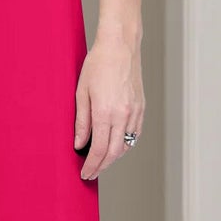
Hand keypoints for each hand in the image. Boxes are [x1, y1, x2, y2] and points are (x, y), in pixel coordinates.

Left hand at [74, 32, 143, 180]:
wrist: (120, 46)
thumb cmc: (98, 64)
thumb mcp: (81, 92)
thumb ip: (81, 121)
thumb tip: (79, 144)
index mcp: (105, 112)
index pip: (99, 149)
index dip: (91, 165)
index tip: (85, 173)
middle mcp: (123, 115)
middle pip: (114, 152)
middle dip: (102, 166)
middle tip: (91, 173)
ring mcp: (135, 112)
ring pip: (126, 146)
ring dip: (113, 157)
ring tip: (101, 162)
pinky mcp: (141, 107)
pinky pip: (134, 134)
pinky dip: (125, 145)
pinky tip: (116, 146)